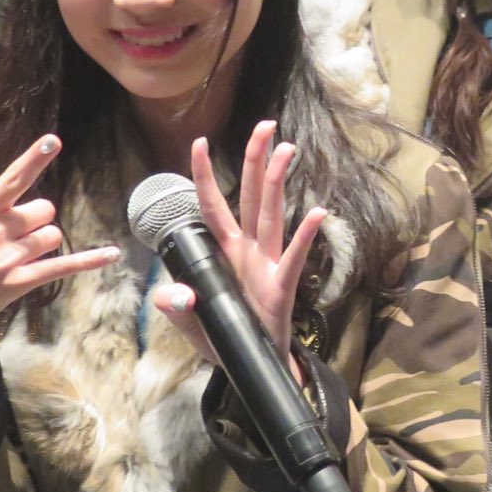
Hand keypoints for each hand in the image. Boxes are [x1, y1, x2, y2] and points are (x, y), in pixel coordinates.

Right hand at [0, 134, 115, 461]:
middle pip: (44, 209)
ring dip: (42, 242)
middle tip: (9, 236)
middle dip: (35, 219)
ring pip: (52, 236)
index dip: (33, 159)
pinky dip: (89, 260)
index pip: (10, 179)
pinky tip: (113, 254)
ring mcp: (7, 259)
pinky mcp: (20, 283)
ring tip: (12, 257)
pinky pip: (63, 266)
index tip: (54, 141)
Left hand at [147, 122, 327, 376]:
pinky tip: (319, 213)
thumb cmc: (223, 335)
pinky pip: (292, 258)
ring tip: (287, 150)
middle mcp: (246, 250)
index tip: (199, 142)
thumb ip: (176, 306)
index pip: (212, 205)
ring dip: (277, 182)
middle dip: (257, 160)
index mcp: (223, 251)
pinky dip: (305, 237)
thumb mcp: (190, 322)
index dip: (205, 175)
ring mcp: (266, 265)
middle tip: (266, 125)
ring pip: (271, 215)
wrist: (250, 366)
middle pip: (251, 196)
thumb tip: (173, 293)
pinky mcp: (281, 287)